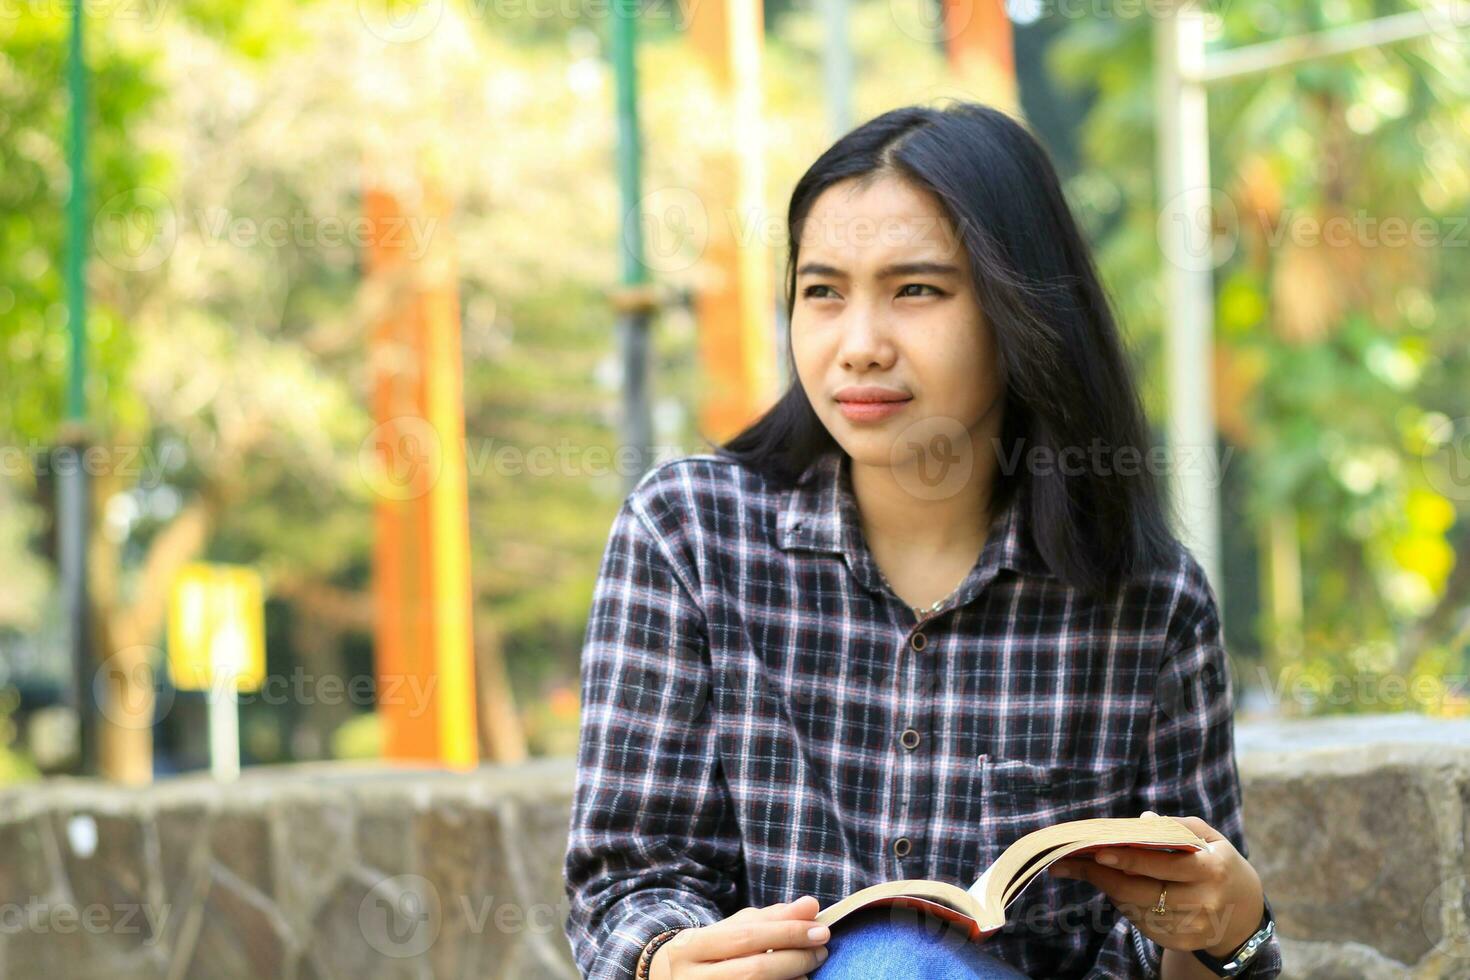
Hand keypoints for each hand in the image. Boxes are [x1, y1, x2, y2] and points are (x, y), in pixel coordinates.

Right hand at [649, 895, 830, 978]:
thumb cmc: (710, 953)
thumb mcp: (730, 929)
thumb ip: (770, 918)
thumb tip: (810, 906)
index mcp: (690, 947)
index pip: (746, 936)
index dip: (787, 932)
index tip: (820, 927)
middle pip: (754, 970)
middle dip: (794, 957)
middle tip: (821, 947)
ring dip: (792, 979)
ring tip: (810, 966)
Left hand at [1047, 810, 1264, 956]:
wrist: (1243, 911)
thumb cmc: (1216, 862)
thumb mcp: (1209, 837)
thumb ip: (1177, 827)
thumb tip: (1141, 822)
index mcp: (1212, 870)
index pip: (1164, 864)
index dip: (1129, 859)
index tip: (1097, 852)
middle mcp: (1205, 902)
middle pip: (1142, 892)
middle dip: (1102, 877)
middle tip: (1069, 862)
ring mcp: (1195, 927)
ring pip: (1137, 909)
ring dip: (1109, 889)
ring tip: (1089, 870)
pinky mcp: (1184, 943)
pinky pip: (1142, 924)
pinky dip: (1125, 906)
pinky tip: (1115, 890)